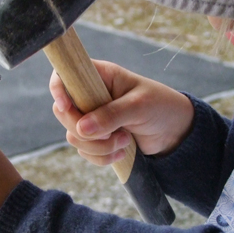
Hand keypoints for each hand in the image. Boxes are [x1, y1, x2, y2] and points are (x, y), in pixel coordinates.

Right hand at [50, 60, 193, 165]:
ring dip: (99, 146)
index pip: (64, 75)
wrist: (175, 131)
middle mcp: (91, 96)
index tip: (65, 106)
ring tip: (126, 141)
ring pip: (74, 136)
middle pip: (63, 112)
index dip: (58, 90)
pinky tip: (123, 152)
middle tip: (111, 134)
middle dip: (83, 130)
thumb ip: (111, 115)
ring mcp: (92, 118)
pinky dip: (102, 157)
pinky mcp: (97, 138)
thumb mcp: (139, 106)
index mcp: (99, 76)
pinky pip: (85, 152)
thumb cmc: (161, 106)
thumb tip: (82, 128)